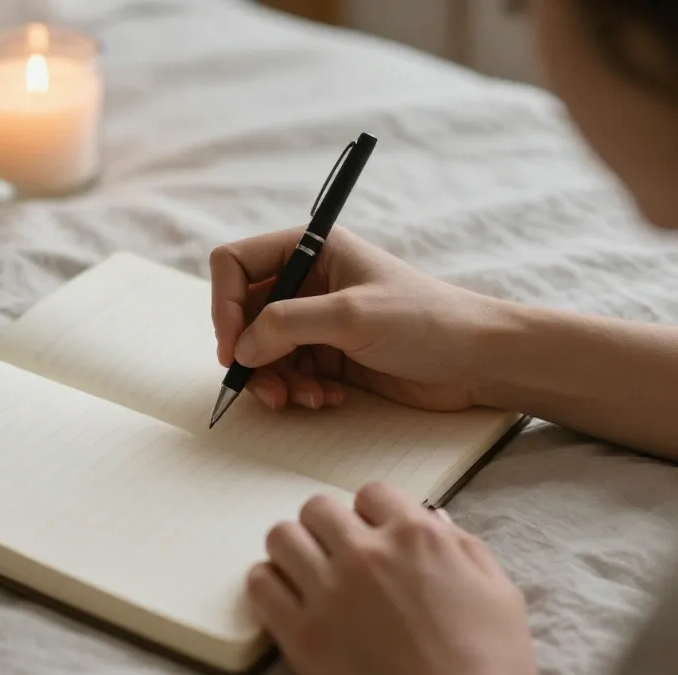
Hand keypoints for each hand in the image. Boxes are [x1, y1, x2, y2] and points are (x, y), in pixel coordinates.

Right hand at [209, 227, 496, 411]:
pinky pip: (288, 373)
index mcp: (311, 249)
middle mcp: (308, 281)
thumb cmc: (425, 321)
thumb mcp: (350, 315)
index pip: (236, 264)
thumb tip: (239, 348)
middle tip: (267, 388)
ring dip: (274, 380)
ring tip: (303, 399)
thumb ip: (285, 324)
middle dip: (251, 354)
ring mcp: (317, 320)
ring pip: (262, 350)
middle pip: (244, 315)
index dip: (224, 305)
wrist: (476, 361)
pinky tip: (328, 399)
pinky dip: (298, 390)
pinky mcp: (329, 355)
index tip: (232, 348)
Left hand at [246, 484, 555, 674]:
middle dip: (327, 527)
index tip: (373, 538)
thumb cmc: (492, 668)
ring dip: (293, 550)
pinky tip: (286, 600)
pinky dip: (269, 585)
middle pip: (318, 508)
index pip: (371, 493)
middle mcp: (366, 554)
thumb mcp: (499, 591)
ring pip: (282, 537)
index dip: (372, 514)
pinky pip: (260, 583)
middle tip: (336, 557)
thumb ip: (462, 546)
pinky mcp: (301, 633)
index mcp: (417, 536)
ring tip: (306, 575)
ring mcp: (328, 591)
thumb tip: (432, 519)